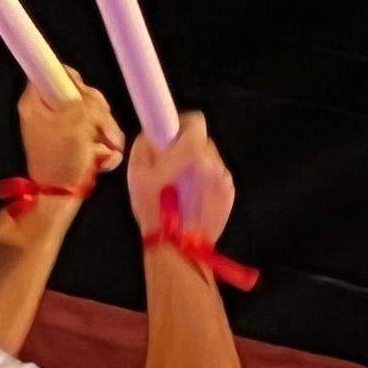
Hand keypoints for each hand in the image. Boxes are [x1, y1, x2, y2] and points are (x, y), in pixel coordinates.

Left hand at [16, 76, 123, 195]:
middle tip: (104, 131)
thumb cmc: (61, 160)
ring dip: (107, 134)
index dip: (76, 82)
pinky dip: (104, 146)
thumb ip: (86, 102)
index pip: (54, 72)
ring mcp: (62, 127)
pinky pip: (96, 134)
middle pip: (81, 95)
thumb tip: (93, 99)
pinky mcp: (75, 142)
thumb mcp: (75, 124)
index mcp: (37, 101)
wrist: (60, 196)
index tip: (87, 99)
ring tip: (108, 152)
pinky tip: (104, 159)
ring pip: (93, 116)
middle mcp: (47, 110)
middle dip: (99, 114)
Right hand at [126, 110, 234, 242]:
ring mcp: (226, 179)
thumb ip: (147, 144)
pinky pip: (215, 176)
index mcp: (194, 153)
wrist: (180, 246)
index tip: (168, 132)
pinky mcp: (230, 193)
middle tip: (168, 162)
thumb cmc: (153, 208)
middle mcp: (216, 163)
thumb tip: (155, 132)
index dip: (179, 123)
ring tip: (178, 183)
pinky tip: (189, 195)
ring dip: (194, 163)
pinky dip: (203, 179)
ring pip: (209, 158)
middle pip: (201, 140)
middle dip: (185, 146)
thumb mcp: (137, 171)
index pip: (194, 121)